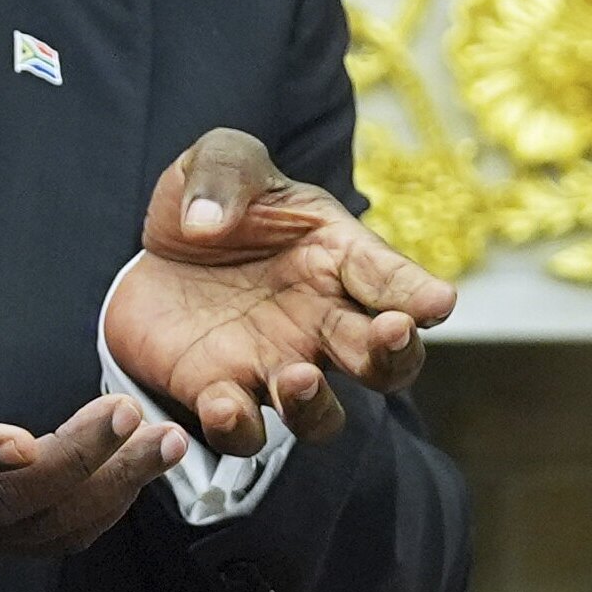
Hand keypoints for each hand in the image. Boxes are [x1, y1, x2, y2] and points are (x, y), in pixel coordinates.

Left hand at [102, 128, 455, 458]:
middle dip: (396, 354)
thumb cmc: (211, 202)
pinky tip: (222, 404)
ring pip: (323, 415)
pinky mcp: (221, 395)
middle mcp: (322, 322)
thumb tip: (207, 221)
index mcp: (338, 257)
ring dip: (317, 405)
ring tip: (298, 376)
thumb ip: (222, 173)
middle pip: (385, 361)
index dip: (420, 294)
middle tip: (392, 333)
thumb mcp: (221, 160)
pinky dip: (238, 428)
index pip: (393, 279)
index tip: (437, 302)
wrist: (154, 252)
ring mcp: (277, 366)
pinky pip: (244, 432)